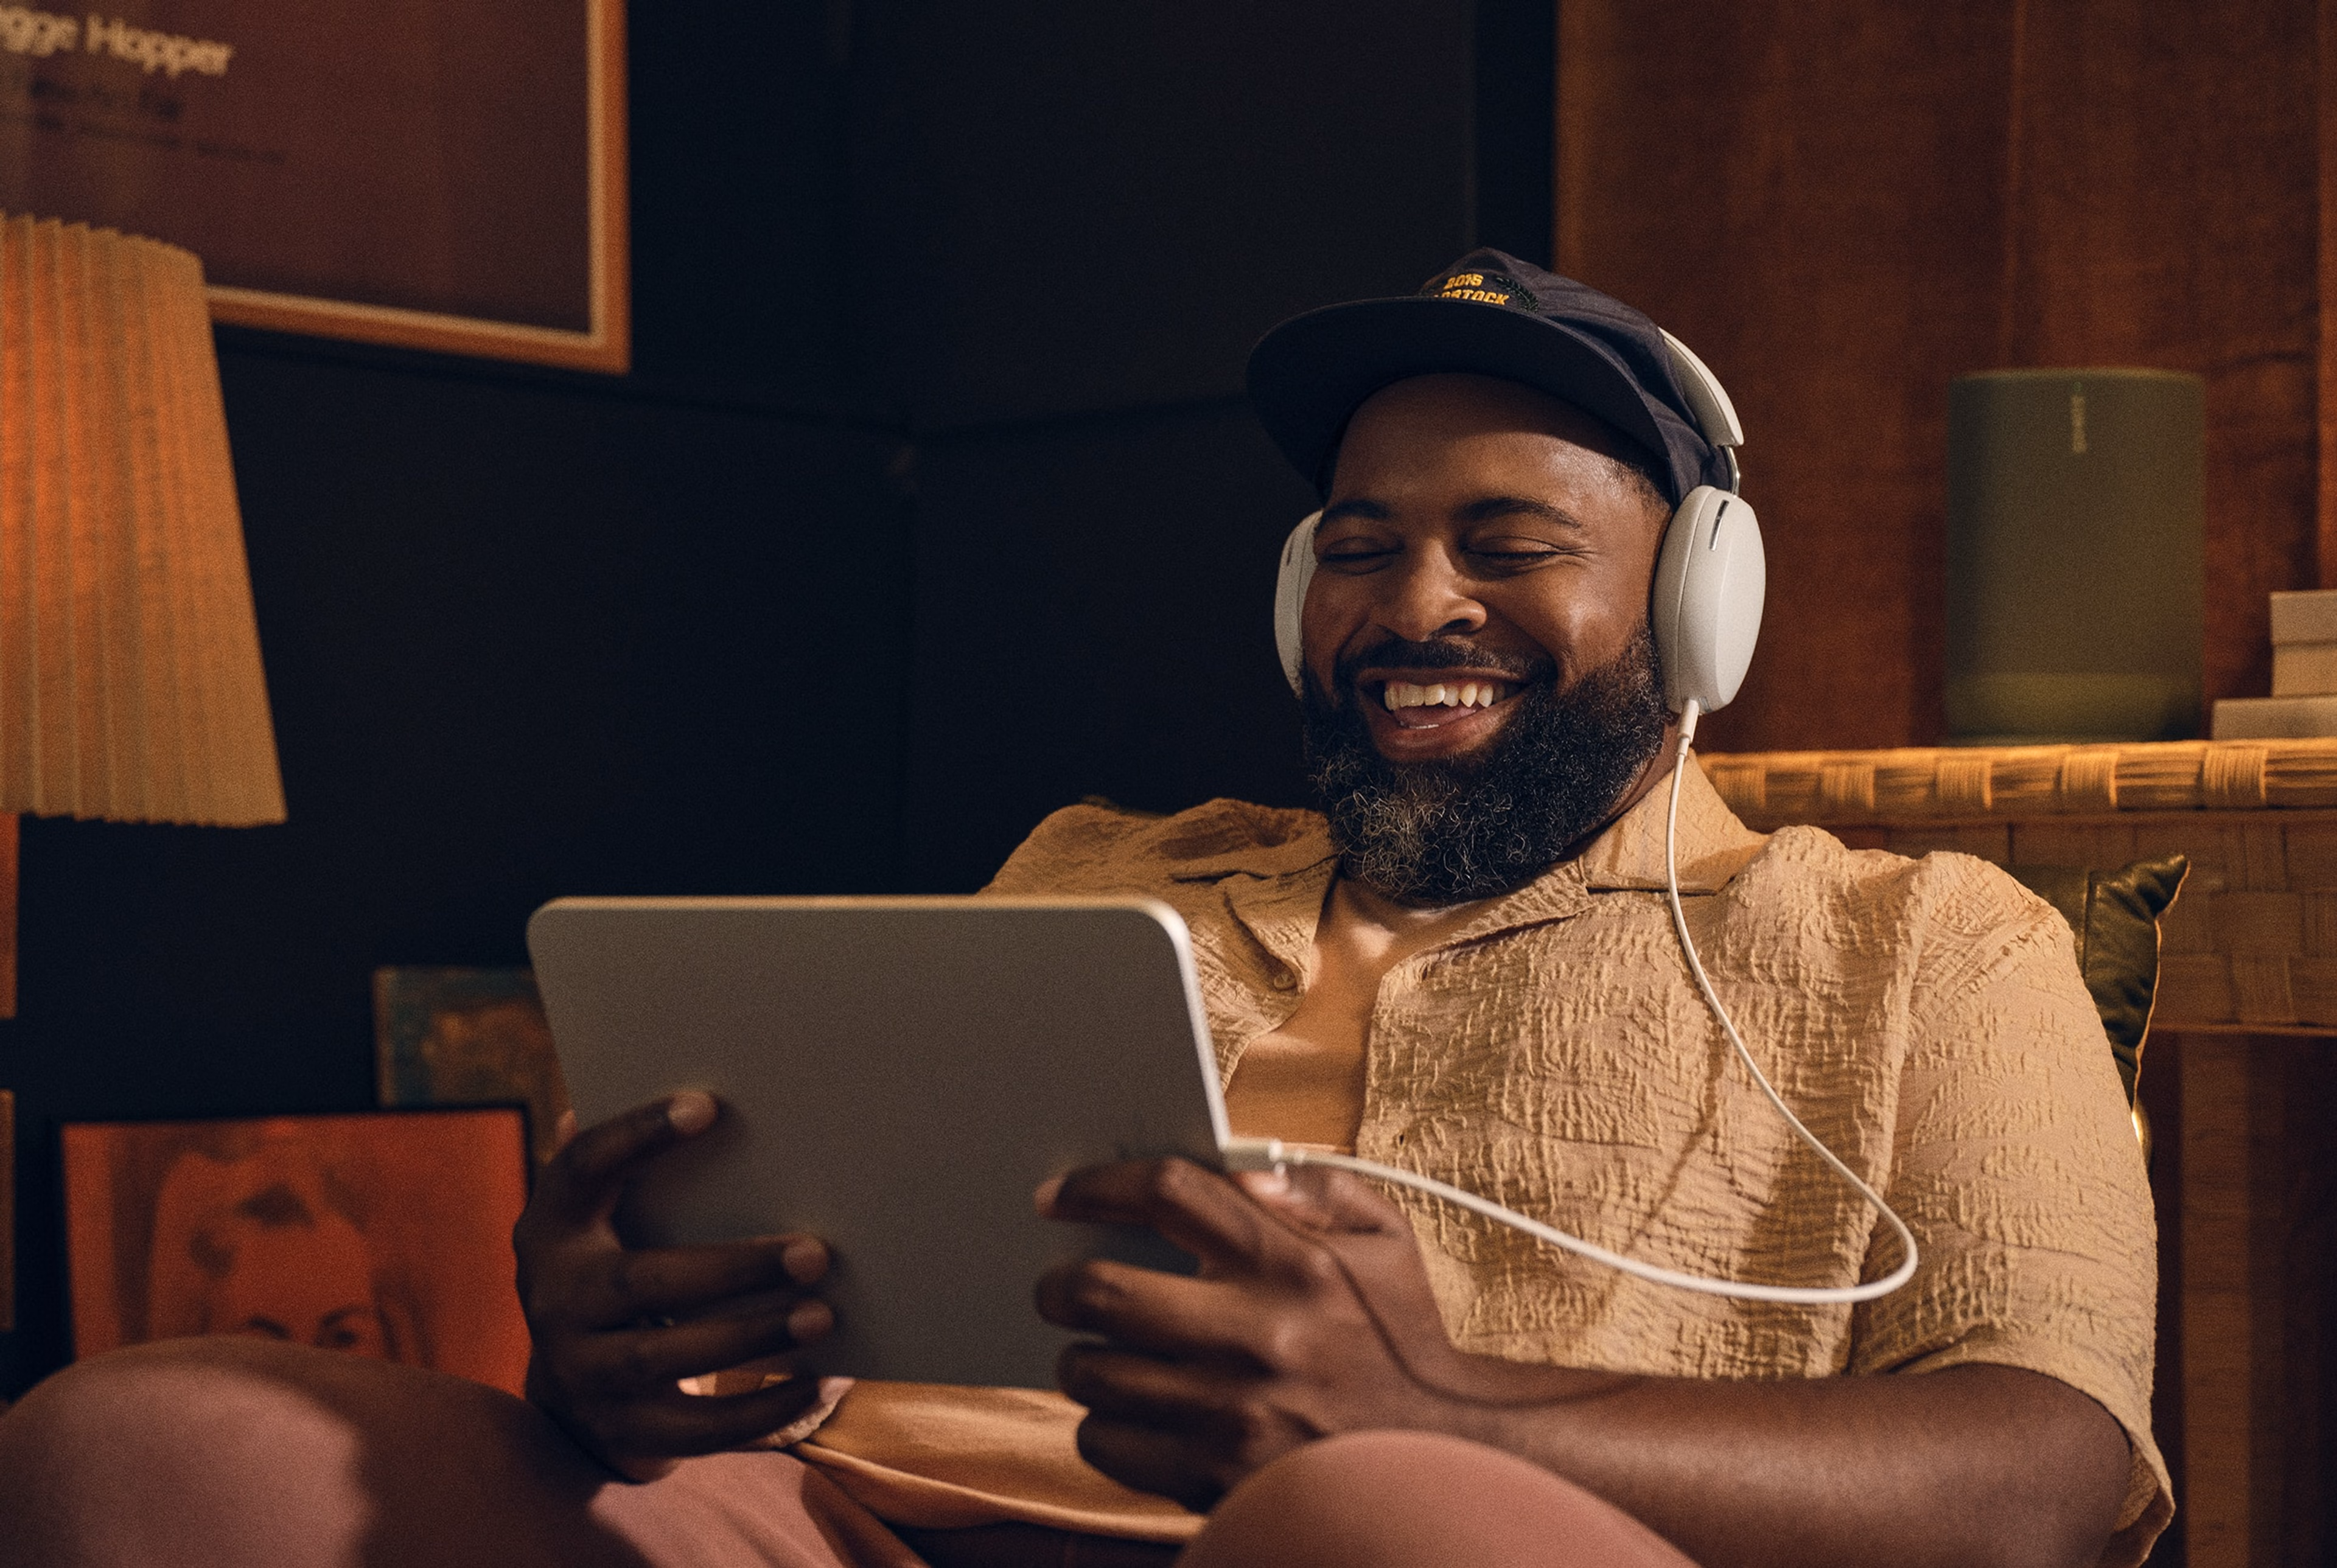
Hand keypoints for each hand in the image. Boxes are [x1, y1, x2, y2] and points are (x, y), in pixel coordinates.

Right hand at [513, 1091, 837, 1480]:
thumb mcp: (608, 1219)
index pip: (582, 1168)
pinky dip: (760, 1411)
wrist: (574, 1393)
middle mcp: (556, 1300)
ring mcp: (584, 1372)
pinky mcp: (623, 1430)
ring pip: (668, 1356)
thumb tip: (699, 1091)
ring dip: (752, 1335)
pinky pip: (695, 1430)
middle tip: (816, 1252)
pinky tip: (819, 1381)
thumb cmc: (619, 1267)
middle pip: (643, 1283)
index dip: (637, 1135)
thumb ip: (633, 1163)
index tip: (709, 1105)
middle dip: (733, 1268)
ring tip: (824, 1314)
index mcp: (553, 1227)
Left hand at [1034, 1156, 1502, 1509]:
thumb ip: (1316, 1188)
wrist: (1445, 1453)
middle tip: (1058, 1287)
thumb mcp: (1385, 1239)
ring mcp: (1232, 1411)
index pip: (1167, 1192)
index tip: (1056, 1197)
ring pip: (1090, 1373)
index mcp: (1292, 1262)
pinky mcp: (1215, 1477)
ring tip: (1101, 1352)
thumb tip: (1239, 1173)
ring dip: (1081, 1359)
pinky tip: (1132, 1413)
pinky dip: (1101, 1426)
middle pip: (1099, 1290)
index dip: (1095, 1186)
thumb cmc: (1400, 1337)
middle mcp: (1256, 1333)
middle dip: (1058, 1285)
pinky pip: (1105, 1443)